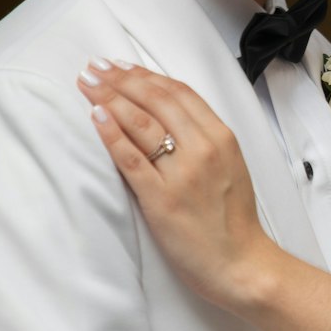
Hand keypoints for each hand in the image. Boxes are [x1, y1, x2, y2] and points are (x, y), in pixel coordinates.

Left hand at [77, 61, 275, 311]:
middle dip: (121, 79)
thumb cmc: (233, 219)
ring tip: (88, 84)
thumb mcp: (230, 165)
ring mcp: (182, 174)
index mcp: (221, 138)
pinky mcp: (162, 199)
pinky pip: (131, 159)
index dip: (146, 75)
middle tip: (95, 67)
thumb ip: (204, 139)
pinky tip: (96, 116)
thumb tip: (167, 115)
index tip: (122, 66)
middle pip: (156, 100)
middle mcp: (203, 149)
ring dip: (109, 98)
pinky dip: (111, 134)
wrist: (242, 263)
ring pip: (140, 123)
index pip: (178, 93)